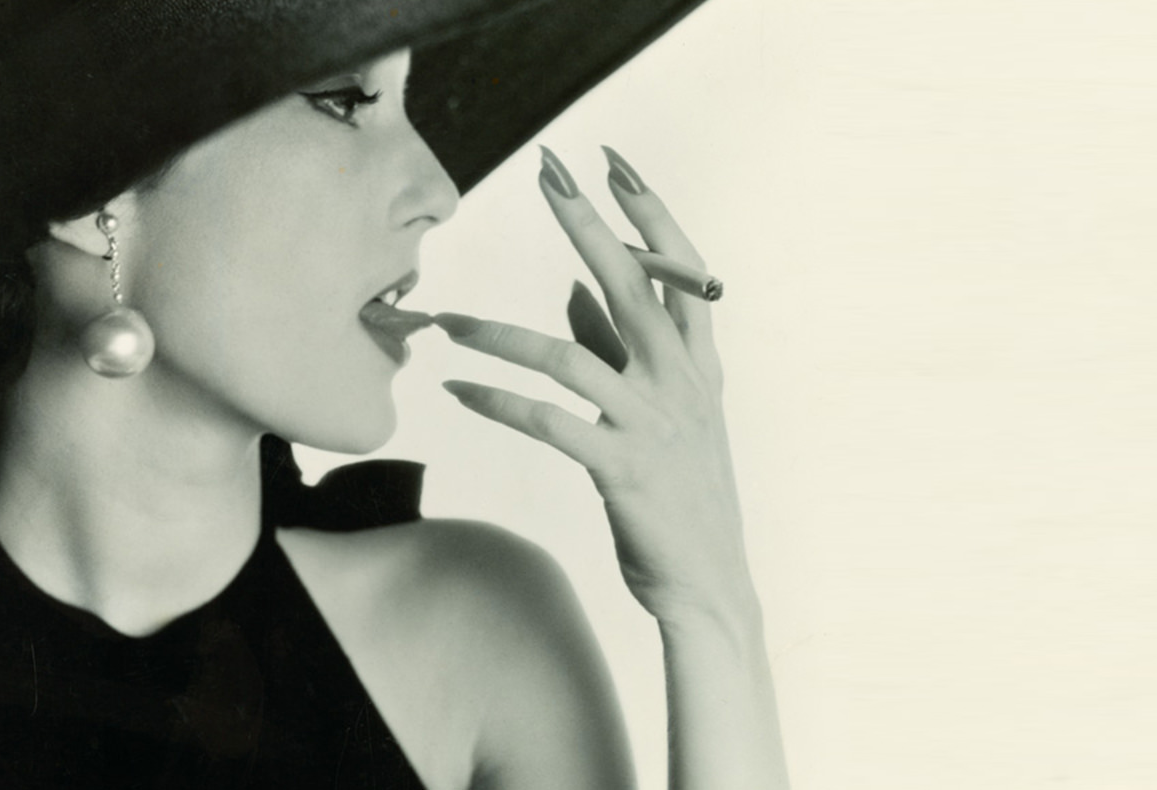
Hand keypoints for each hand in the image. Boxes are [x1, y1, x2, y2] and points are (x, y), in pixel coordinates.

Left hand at [434, 147, 753, 625]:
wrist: (709, 581)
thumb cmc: (680, 492)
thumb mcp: (664, 411)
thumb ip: (617, 347)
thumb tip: (570, 286)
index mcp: (696, 364)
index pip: (680, 270)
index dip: (649, 212)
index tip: (613, 163)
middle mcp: (680, 382)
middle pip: (632, 285)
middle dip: (589, 224)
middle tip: (549, 174)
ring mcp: (652, 424)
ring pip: (568, 356)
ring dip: (499, 333)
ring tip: (446, 320)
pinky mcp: (621, 469)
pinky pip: (547, 423)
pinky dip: (496, 402)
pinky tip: (456, 390)